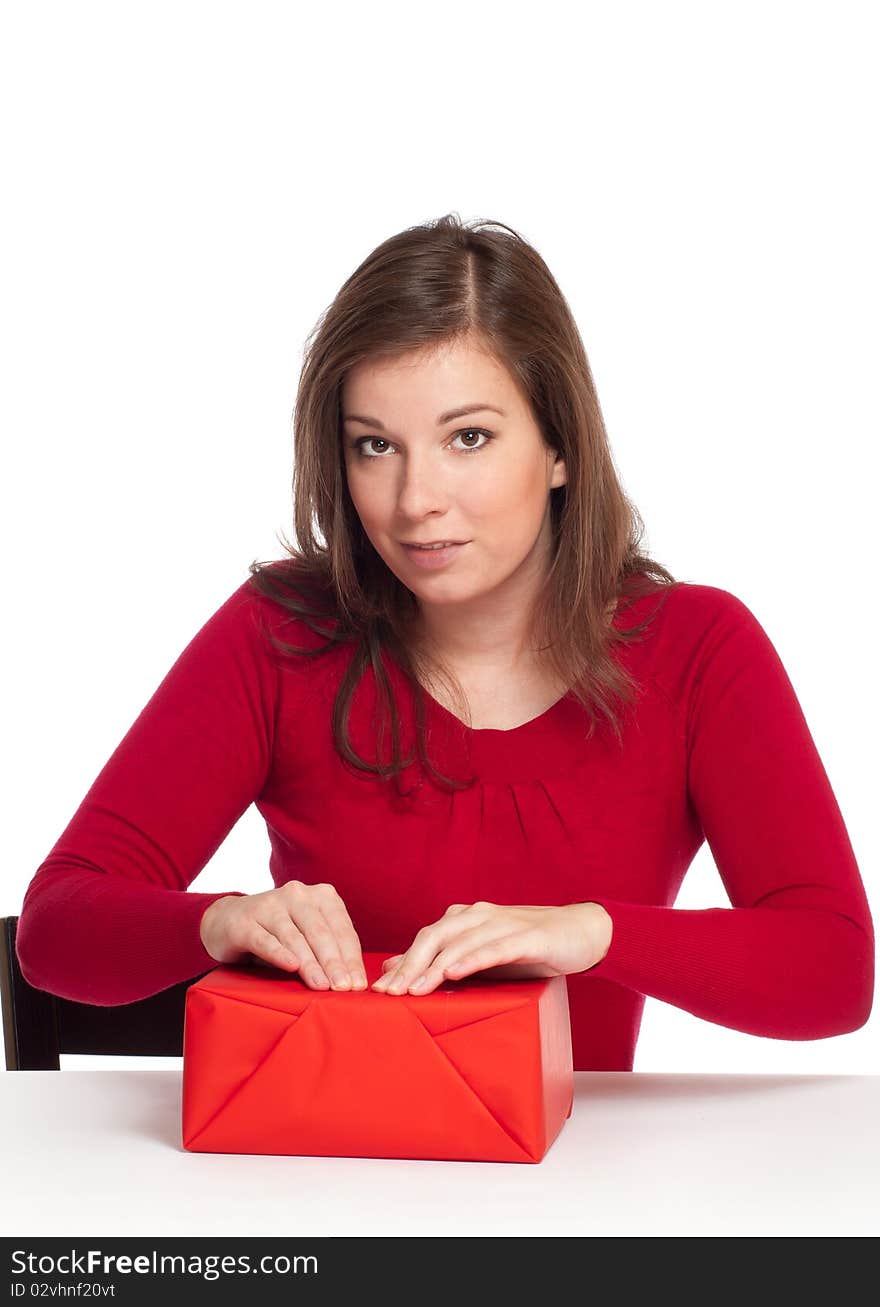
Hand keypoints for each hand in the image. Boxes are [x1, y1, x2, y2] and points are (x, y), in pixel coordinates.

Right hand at [199, 881, 367, 990]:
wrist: (227, 921)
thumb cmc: (277, 933)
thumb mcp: (307, 936)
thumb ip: (328, 951)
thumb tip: (352, 981)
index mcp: (321, 896)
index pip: (342, 929)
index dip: (351, 958)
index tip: (358, 984)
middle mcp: (297, 895)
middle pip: (321, 933)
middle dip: (334, 963)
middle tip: (343, 988)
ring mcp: (269, 905)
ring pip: (295, 938)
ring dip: (310, 964)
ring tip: (322, 986)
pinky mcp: (245, 921)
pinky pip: (265, 940)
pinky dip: (279, 954)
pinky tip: (292, 967)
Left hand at [371, 901, 612, 996]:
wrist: (582, 932)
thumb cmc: (529, 948)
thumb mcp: (482, 956)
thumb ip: (443, 960)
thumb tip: (397, 968)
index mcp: (466, 919)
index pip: (425, 939)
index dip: (401, 963)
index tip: (379, 990)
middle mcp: (479, 915)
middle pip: (435, 937)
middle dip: (410, 966)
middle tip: (389, 993)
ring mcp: (503, 923)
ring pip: (460, 943)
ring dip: (434, 967)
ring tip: (413, 989)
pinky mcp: (527, 937)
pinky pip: (495, 947)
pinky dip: (472, 959)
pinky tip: (454, 972)